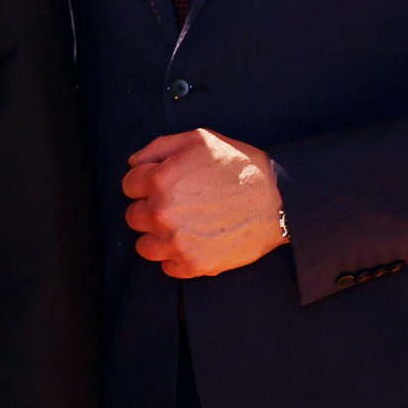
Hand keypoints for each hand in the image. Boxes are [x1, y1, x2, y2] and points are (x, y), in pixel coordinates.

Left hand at [123, 129, 285, 278]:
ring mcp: (178, 242)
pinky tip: (193, 242)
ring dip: (157, 237)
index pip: (128, 186)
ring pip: (144, 246)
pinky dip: (176, 257)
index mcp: (160, 181)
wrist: (279, 199)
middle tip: (175, 204)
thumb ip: (157, 148)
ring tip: (180, 226)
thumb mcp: (198, 140)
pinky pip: (168, 267)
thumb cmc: (238, 166)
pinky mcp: (195, 264)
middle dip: (149, 209)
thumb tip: (133, 163)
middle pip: (133, 217)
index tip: (162, 184)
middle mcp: (163, 214)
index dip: (145, 182)